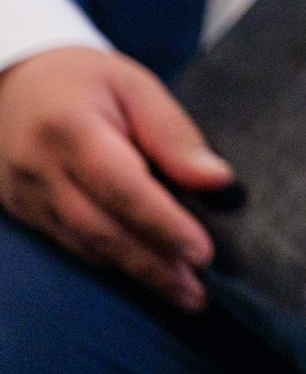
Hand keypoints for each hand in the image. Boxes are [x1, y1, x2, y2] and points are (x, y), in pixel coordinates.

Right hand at [0, 46, 231, 309]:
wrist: (10, 84)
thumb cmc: (85, 80)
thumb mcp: (134, 85)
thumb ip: (173, 133)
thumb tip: (218, 180)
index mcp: (71, 130)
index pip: (123, 188)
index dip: (163, 225)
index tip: (203, 253)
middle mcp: (40, 170)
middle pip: (101, 228)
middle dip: (152, 265)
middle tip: (197, 293)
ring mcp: (25, 196)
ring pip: (83, 245)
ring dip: (134, 272)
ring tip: (182, 293)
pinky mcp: (22, 212)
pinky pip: (68, 244)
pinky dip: (107, 263)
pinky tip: (141, 276)